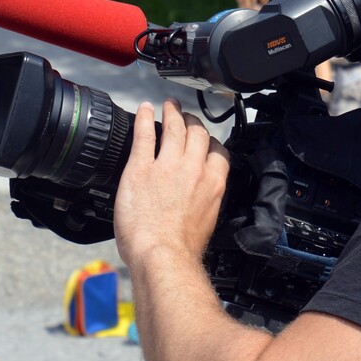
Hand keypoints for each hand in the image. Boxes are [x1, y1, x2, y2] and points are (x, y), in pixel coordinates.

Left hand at [114, 99, 229, 265]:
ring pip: (174, 128)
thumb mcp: (206, 223)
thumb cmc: (181, 250)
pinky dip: (145, 118)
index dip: (212, 143)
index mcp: (213, 185)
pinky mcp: (141, 167)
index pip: (219, 152)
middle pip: (198, 134)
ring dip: (173, 112)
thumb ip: (204, 204)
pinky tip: (144, 109)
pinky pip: (144, 135)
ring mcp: (167, 166)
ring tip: (169, 105)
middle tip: (186, 117)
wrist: (162, 255)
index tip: (205, 141)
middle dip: (193, 122)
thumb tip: (198, 202)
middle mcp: (193, 170)